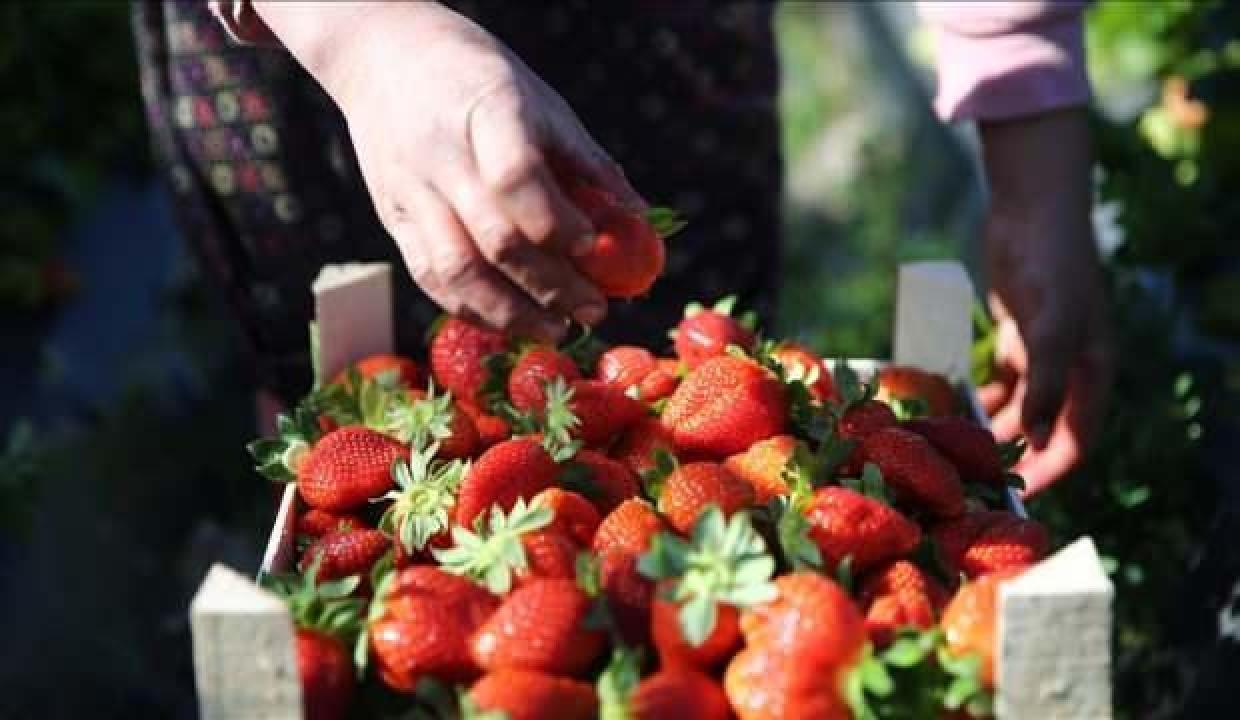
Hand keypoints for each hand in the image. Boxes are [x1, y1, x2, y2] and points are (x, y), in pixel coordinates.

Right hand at [255, 1, 640, 340]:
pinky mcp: (392, 217)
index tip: (594, 248)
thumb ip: (587, 161)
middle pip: (495, 237)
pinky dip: (473, 309)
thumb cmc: (479, 78)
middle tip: (594, 310)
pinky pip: (430, 278)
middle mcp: (441, 155)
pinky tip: (511, 321)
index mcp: (486, 111)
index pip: (518, 178)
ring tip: (557, 330)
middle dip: (552, 285)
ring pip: (457, 271)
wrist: (384, 57)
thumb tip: (639, 220)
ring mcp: (411, 191)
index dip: (559, 223)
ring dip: (512, 313)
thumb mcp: (539, 100)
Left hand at [975, 108, 1112, 495]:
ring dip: (992, 429)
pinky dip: (980, 397)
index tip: (1014, 501)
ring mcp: (1045, 351)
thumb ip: (1048, 384)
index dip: (1050, 473)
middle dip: (1013, 456)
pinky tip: (949, 410)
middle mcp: (1072, 367)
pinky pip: (1001, 379)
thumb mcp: (1052, 327)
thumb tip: (1038, 441)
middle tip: (970, 481)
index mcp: (1092, 372)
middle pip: (1045, 429)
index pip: (1075, 440)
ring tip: (952, 451)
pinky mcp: (1019, 333)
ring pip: (1020, 407)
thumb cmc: (1050, 266)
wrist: (1034, 208)